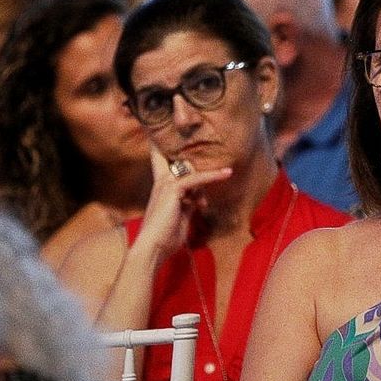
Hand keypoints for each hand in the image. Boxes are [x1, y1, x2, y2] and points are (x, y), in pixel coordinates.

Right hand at [136, 148, 231, 264]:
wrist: (154, 248)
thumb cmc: (166, 237)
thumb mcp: (181, 216)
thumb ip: (188, 203)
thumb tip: (199, 198)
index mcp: (160, 187)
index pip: (158, 159)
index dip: (161, 146)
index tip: (164, 133)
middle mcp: (161, 182)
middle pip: (180, 159)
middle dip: (197, 160)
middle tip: (209, 172)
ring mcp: (165, 185)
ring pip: (191, 169)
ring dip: (209, 175)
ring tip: (226, 174)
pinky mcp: (173, 190)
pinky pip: (196, 179)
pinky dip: (212, 175)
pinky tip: (226, 173)